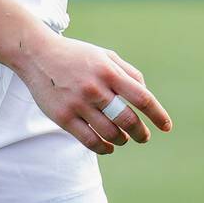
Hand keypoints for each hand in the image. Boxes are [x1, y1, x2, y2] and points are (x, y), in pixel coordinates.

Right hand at [14, 28, 172, 154]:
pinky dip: (104, 148)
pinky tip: (108, 147)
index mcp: (109, 71)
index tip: (166, 127)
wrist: (37, 54)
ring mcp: (78, 104)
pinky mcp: (63, 117)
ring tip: (123, 139)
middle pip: (127, 120)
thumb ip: (128, 73)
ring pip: (110, 133)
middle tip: (143, 137)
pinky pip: (89, 141)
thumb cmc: (76, 55)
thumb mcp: (105, 55)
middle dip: (140, 133)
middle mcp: (95, 88)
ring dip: (122, 140)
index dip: (158, 115)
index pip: (142, 98)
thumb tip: (146, 96)